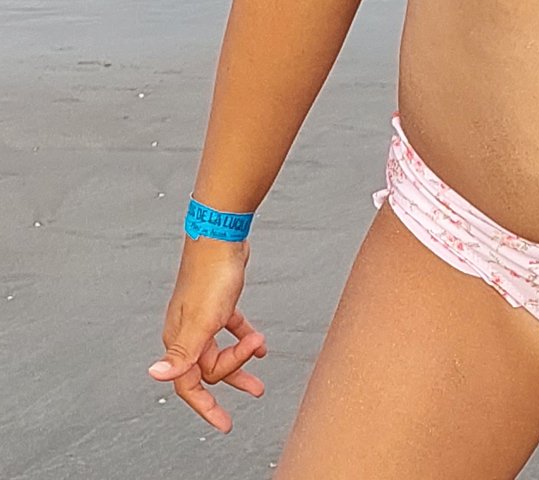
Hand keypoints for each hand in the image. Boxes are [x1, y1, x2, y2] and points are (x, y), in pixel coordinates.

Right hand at [148, 237, 266, 433]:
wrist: (222, 236)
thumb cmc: (212, 274)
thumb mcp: (203, 318)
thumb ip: (183, 351)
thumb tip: (157, 375)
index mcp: (180, 339)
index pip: (188, 384)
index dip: (206, 407)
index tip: (224, 423)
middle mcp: (187, 330)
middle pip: (209, 367)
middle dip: (234, 375)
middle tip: (256, 388)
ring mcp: (202, 315)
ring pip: (220, 349)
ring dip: (241, 358)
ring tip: (260, 367)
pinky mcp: (218, 302)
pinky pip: (230, 328)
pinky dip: (244, 336)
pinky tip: (258, 340)